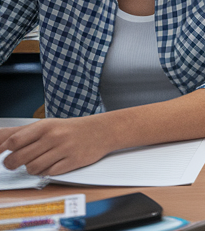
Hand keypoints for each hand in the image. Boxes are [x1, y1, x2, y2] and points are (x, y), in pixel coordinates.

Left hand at [0, 116, 115, 175]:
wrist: (101, 131)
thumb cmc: (69, 129)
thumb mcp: (46, 125)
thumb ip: (20, 133)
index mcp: (45, 126)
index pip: (14, 141)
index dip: (3, 150)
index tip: (0, 154)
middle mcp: (54, 137)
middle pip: (20, 158)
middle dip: (12, 164)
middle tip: (12, 164)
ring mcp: (64, 150)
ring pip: (33, 168)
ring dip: (31, 169)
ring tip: (36, 163)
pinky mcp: (73, 162)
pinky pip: (49, 174)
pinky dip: (46, 172)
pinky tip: (50, 165)